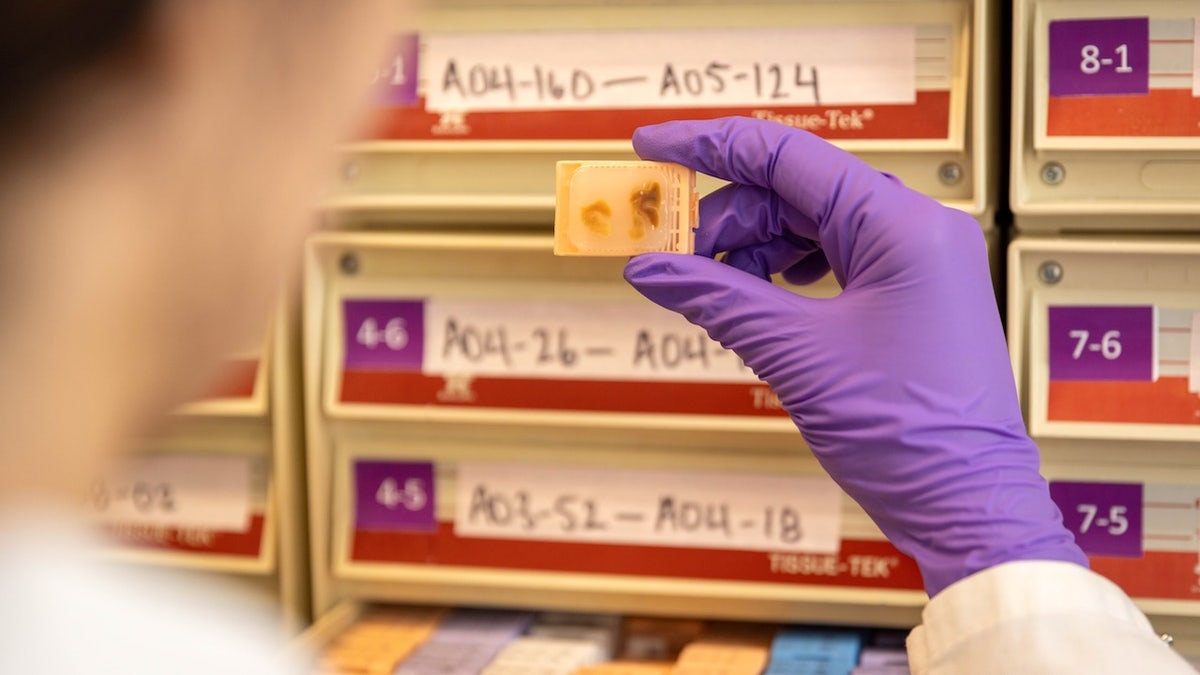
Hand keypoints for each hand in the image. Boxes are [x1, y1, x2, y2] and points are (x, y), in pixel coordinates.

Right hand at [623, 117, 1085, 595]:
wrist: (966, 506)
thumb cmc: (906, 433)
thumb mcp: (795, 355)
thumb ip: (717, 298)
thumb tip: (649, 267)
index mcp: (900, 225)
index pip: (787, 155)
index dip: (709, 147)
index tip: (652, 146)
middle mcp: (916, 229)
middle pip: (796, 190)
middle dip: (727, 217)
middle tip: (671, 252)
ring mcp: (918, 261)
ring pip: (811, 224)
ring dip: (752, 248)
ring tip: (711, 287)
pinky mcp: (910, 293)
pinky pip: (833, 257)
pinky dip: (783, 272)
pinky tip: (755, 298)